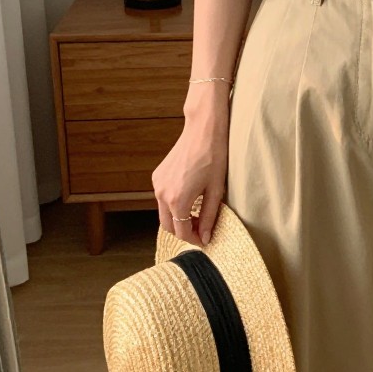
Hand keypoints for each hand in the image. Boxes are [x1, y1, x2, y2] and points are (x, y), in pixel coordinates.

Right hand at [152, 116, 228, 246]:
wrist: (203, 131)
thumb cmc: (213, 157)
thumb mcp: (215, 191)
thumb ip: (208, 217)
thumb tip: (205, 237)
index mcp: (177, 200)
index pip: (181, 232)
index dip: (194, 240)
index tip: (205, 240)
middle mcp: (162, 194)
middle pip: (168, 226)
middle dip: (184, 231)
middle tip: (201, 230)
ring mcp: (157, 184)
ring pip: (163, 213)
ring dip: (178, 218)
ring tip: (197, 214)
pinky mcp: (157, 176)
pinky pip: (162, 198)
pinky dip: (173, 205)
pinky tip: (189, 199)